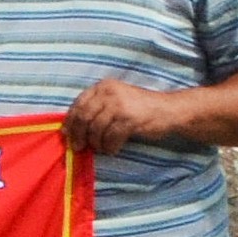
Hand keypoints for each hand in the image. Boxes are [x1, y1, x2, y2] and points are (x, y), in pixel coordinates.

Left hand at [63, 78, 182, 158]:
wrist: (170, 109)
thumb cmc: (140, 108)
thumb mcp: (115, 101)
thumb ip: (96, 109)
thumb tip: (70, 129)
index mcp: (102, 86)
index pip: (78, 104)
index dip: (70, 122)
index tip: (66, 134)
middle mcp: (109, 93)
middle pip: (84, 117)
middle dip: (78, 135)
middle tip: (79, 147)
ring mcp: (120, 105)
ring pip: (96, 128)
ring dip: (96, 143)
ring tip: (101, 148)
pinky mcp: (130, 119)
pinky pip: (111, 137)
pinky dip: (109, 146)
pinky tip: (112, 149)